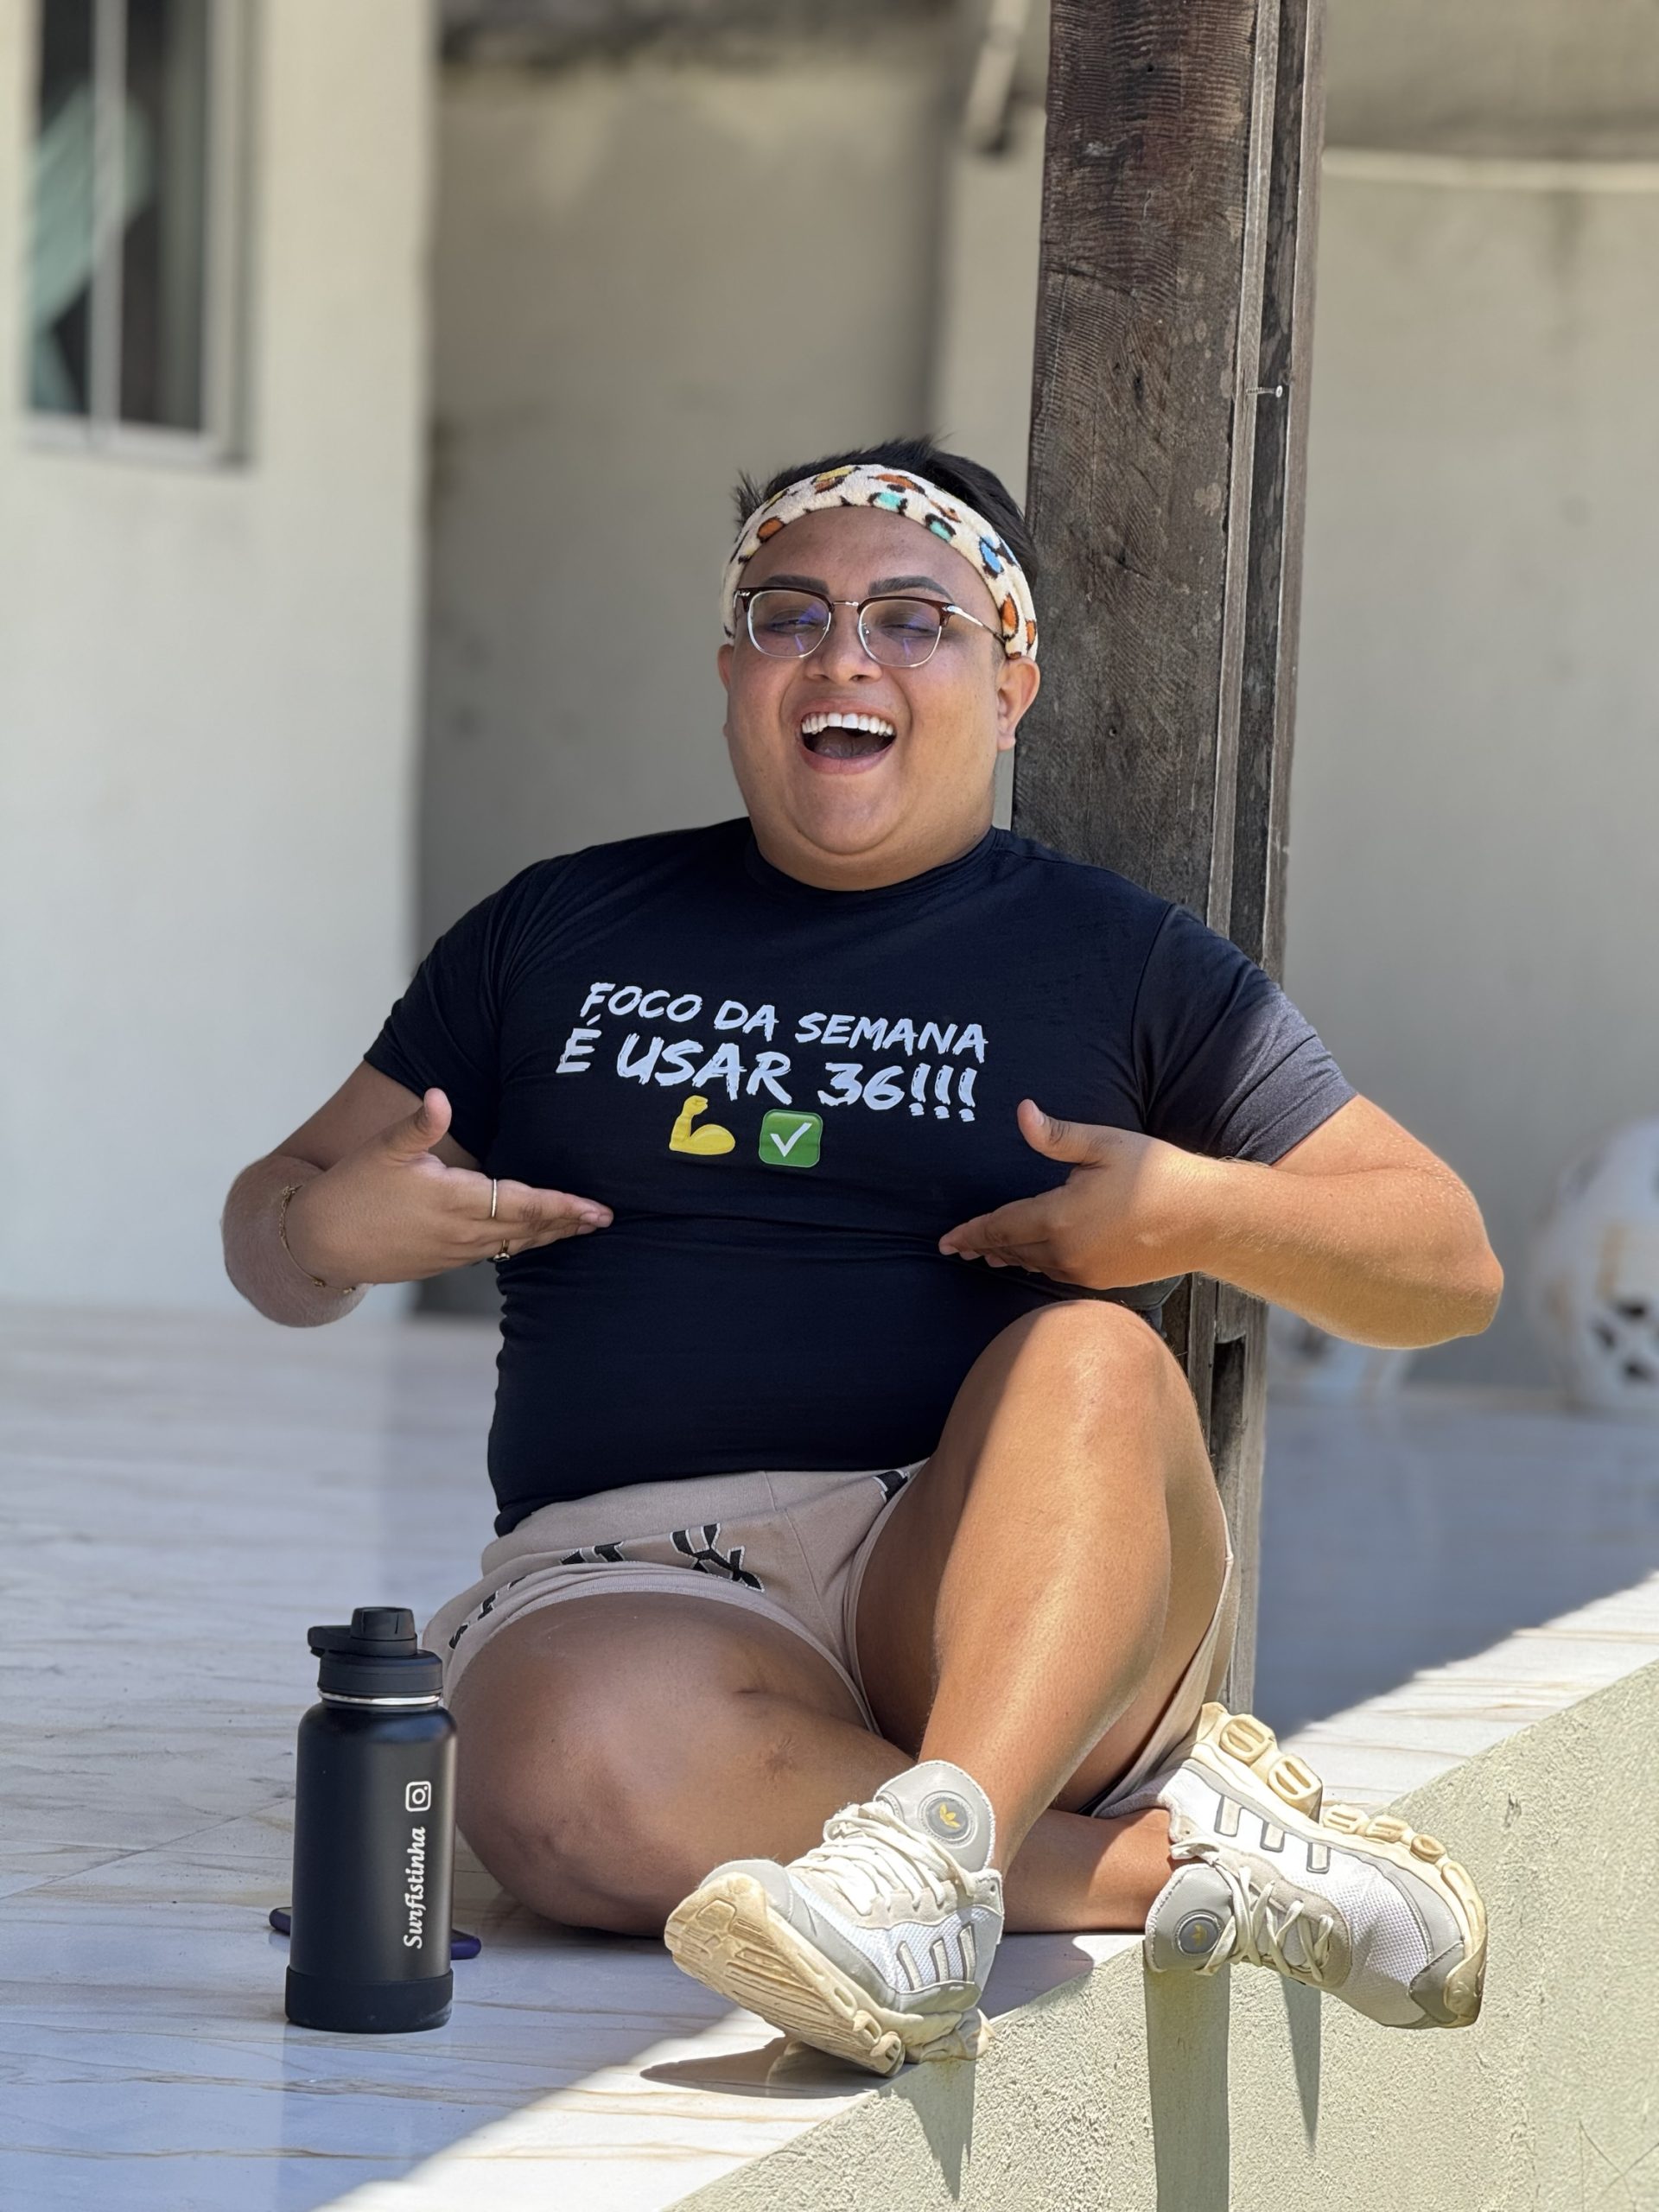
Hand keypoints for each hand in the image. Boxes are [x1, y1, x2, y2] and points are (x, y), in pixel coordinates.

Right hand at [284, 1090, 611, 1286]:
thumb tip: (439, 1095)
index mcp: (454, 1200)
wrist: (318, 1242)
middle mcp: (462, 1232)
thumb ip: (418, 1124)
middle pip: (529, 1228)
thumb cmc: (351, 1188)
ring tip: (582, 1228)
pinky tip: (534, 1238)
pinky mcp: (443, 1262)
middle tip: (605, 1219)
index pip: (523, 1204)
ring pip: (515, 1245)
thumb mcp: (382, 1150)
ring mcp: (454, 1252)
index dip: (562, 1206)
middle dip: (568, 1223)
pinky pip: (494, 1254)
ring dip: (550, 1236)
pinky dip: (522, 1246)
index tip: (595, 1208)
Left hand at [937, 1099, 1213, 1289]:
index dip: (971, 1232)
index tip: (946, 1241)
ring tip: (989, 1254)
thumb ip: (1057, 1136)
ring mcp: (1084, 1271)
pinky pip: (1057, 1273)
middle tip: (959, 1248)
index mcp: (1059, 1217)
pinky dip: (1038, 1264)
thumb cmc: (1158, 1174)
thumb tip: (1021, 1113)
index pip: (1000, 1227)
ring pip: (1034, 1265)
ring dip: (1010, 1257)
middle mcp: (1066, 1252)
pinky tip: (1035, 1260)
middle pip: (1013, 1250)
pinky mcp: (1102, 1281)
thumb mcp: (1105, 1145)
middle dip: (984, 1246)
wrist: (1206, 1220)